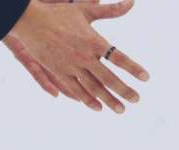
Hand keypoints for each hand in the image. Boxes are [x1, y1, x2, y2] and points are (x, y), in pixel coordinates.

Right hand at [7, 0, 149, 113]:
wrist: (32, 23)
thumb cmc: (59, 14)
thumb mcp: (86, 10)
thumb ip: (111, 10)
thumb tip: (132, 2)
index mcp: (93, 41)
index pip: (119, 58)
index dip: (133, 68)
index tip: (146, 78)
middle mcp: (84, 57)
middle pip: (108, 78)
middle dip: (124, 91)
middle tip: (137, 100)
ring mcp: (71, 68)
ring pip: (93, 88)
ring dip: (108, 100)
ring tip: (121, 110)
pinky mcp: (60, 74)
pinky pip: (76, 90)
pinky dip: (88, 100)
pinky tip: (97, 107)